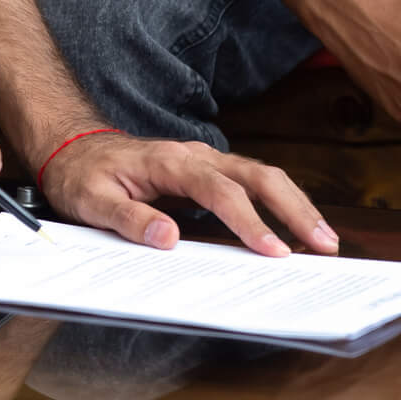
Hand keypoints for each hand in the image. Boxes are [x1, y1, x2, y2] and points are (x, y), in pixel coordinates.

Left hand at [40, 131, 337, 256]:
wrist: (76, 148)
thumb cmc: (84, 176)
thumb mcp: (91, 202)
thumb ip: (127, 219)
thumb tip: (167, 239)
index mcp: (168, 161)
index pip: (218, 190)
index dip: (248, 220)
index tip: (272, 250)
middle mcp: (195, 155)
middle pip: (257, 175)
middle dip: (294, 208)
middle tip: (324, 244)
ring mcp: (206, 161)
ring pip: (262, 176)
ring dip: (296, 206)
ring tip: (323, 240)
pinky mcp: (209, 172)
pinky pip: (251, 184)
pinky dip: (279, 205)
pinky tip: (294, 232)